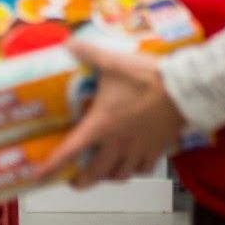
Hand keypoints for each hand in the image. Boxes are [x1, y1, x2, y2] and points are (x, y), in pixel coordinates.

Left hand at [34, 41, 185, 187]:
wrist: (185, 88)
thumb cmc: (147, 77)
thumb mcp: (112, 62)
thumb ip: (87, 53)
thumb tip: (68, 43)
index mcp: (102, 125)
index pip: (71, 151)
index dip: (52, 166)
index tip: (39, 177)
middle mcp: (118, 143)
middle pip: (95, 173)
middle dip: (80, 181)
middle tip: (71, 179)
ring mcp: (138, 149)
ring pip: (119, 176)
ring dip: (106, 178)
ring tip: (99, 173)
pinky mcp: (157, 149)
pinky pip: (142, 169)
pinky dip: (133, 171)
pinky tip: (129, 165)